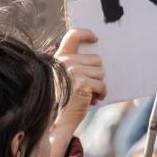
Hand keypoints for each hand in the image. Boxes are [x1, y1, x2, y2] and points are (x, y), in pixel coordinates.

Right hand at [50, 28, 105, 155]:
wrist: (54, 122)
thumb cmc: (60, 103)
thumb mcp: (64, 80)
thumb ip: (74, 68)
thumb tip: (98, 63)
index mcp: (59, 58)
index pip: (72, 36)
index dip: (85, 34)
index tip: (95, 38)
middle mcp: (65, 62)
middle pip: (96, 60)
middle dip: (96, 75)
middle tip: (89, 88)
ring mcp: (73, 71)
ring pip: (100, 73)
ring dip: (98, 86)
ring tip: (88, 95)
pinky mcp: (81, 82)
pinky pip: (102, 85)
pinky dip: (101, 94)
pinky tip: (92, 101)